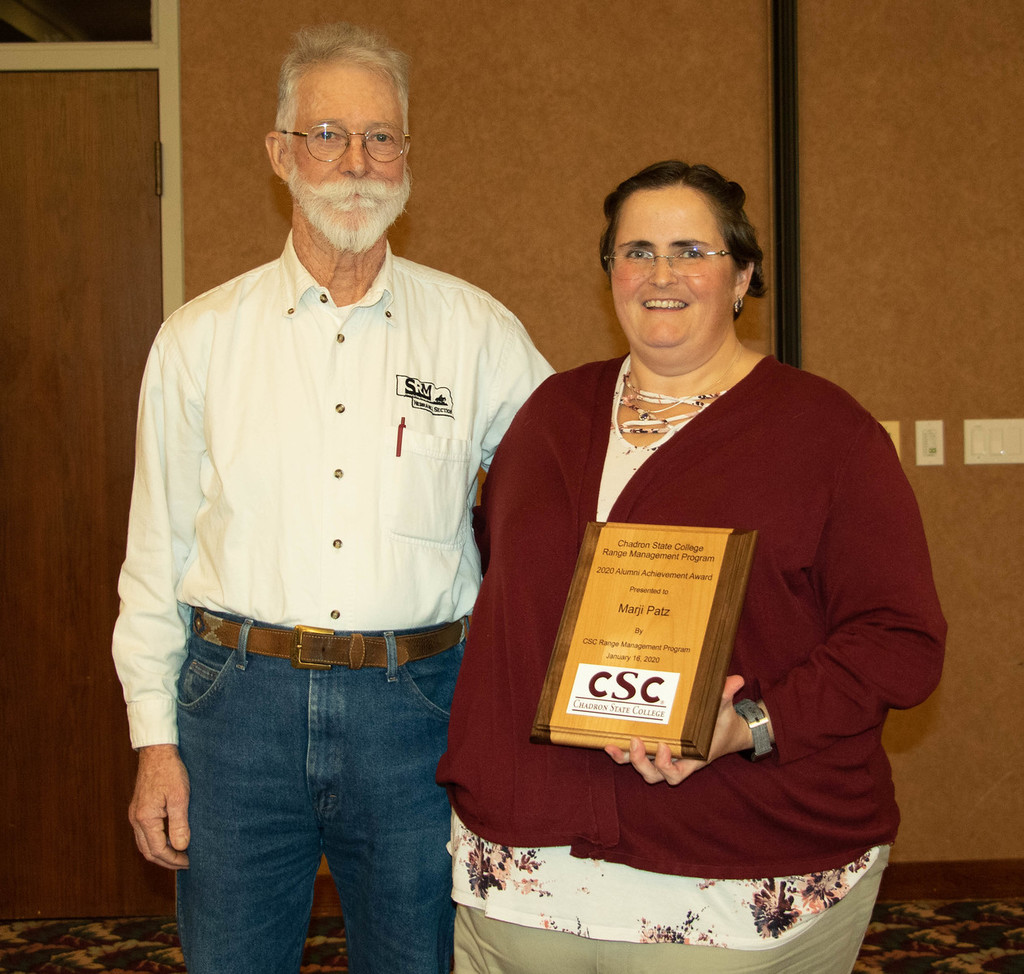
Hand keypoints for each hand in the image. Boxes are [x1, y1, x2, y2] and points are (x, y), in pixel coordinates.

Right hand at [128, 743, 190, 868]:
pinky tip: (171, 840)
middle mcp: (136, 819)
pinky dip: (157, 841)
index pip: (158, 850)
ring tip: (181, 855)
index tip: (190, 862)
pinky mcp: (139, 809)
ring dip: (162, 852)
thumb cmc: (170, 771)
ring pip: (145, 844)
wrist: (157, 751)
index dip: (174, 860)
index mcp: (145, 818)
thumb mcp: (180, 797)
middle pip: (149, 851)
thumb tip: (181, 848)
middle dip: (167, 860)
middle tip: (187, 863)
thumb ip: (179, 824)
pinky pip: (145, 833)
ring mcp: (135, 814)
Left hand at [604, 674, 748, 784]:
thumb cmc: (722, 724)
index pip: (676, 775)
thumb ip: (725, 696)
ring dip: (625, 759)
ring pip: (640, 768)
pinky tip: (606, 740)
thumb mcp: (724, 710)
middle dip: (641, 762)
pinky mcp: (652, 747)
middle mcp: (675, 761)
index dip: (666, 766)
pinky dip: (620, 751)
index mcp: (692, 759)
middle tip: (636, 741)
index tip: (665, 747)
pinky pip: (633, 755)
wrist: (726, 732)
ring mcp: (662, 756)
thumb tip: (735, 680)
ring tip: (611, 744)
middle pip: (652, 775)